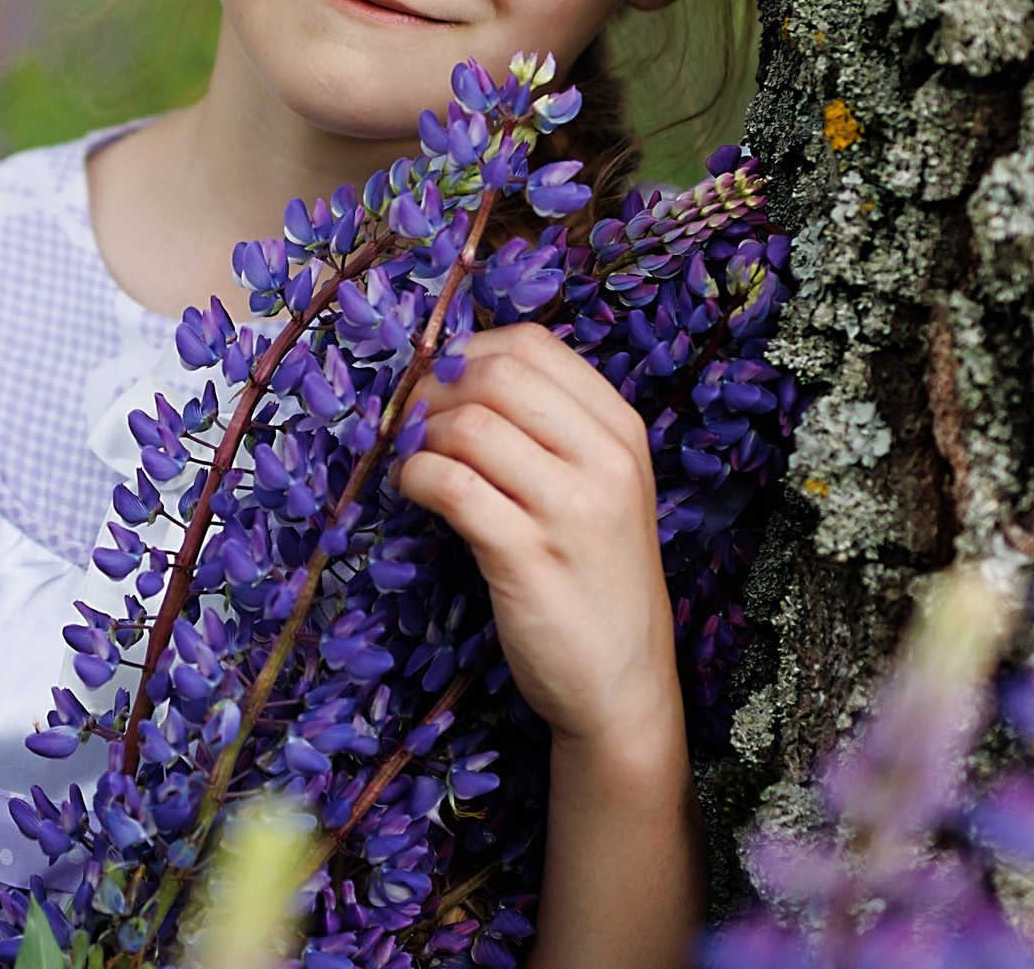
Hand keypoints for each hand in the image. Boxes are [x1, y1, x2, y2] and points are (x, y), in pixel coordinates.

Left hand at [394, 323, 681, 754]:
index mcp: (622, 432)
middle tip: (408, 419)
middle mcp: (606, 461)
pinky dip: (414, 477)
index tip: (437, 380)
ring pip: (469, 425)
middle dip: (435, 387)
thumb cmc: (595, 581)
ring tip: (410, 460)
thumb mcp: (600, 491)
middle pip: (497, 374)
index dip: (467, 349)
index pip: (534, 345)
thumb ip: (550, 432)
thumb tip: (453, 374)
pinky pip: (451, 486)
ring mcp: (571, 510)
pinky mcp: (528, 558)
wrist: (624, 687)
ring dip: (419, 436)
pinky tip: (412, 491)